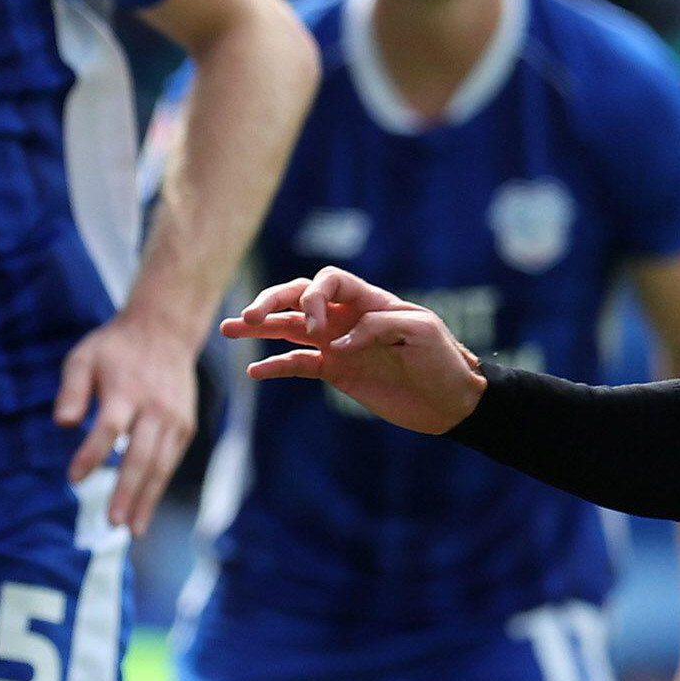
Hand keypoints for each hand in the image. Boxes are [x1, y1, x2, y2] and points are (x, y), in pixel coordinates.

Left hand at [56, 306, 201, 530]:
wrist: (165, 331)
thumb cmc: (115, 349)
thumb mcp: (83, 358)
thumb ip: (71, 390)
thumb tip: (62, 424)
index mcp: (127, 390)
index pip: (109, 428)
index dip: (92, 455)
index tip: (73, 479)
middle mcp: (155, 408)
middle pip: (141, 456)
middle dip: (127, 492)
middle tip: (113, 523)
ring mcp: (174, 419)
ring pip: (161, 465)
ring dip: (146, 499)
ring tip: (132, 528)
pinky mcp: (185, 426)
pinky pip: (170, 461)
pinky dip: (157, 486)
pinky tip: (143, 507)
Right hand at [223, 266, 485, 435]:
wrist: (451, 400)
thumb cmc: (442, 359)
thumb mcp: (421, 332)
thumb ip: (378, 326)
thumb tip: (337, 343)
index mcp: (369, 300)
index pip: (328, 280)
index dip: (313, 296)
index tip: (320, 330)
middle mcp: (347, 317)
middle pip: (299, 297)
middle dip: (271, 302)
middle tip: (248, 317)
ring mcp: (338, 344)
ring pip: (291, 328)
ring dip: (260, 327)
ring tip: (228, 328)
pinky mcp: (337, 372)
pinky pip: (299, 364)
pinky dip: (276, 365)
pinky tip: (255, 370)